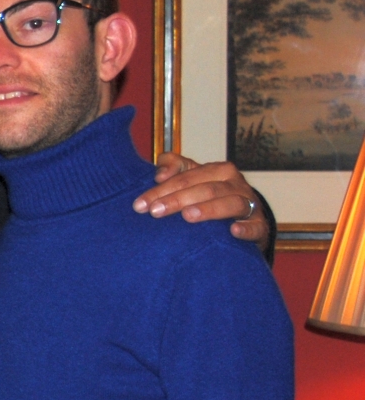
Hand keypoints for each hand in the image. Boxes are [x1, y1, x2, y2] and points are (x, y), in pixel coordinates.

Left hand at [138, 154, 268, 243]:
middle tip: (155, 211)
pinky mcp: (260, 226)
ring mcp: (250, 205)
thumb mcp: (192, 179)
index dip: (161, 190)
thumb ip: (173, 167)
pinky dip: (246, 228)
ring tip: (188, 216)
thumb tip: (159, 174)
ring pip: (231, 203)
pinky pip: (255, 226)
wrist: (247, 220)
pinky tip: (232, 231)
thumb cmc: (210, 197)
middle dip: (178, 199)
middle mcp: (235, 185)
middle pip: (206, 189)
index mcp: (218, 171)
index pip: (186, 178)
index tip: (140, 205)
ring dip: (210, 209)